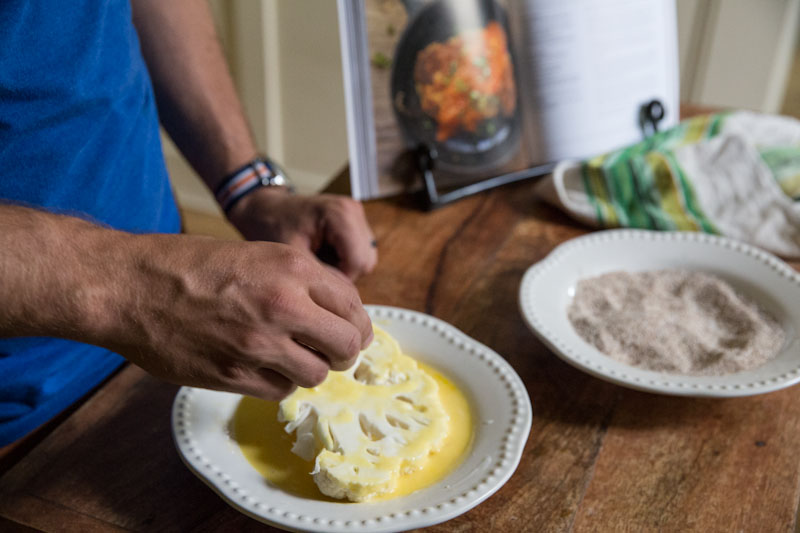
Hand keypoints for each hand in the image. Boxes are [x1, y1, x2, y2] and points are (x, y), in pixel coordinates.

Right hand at [93, 234, 373, 399]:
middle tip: (330, 351)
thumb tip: (337, 311)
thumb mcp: (255, 254)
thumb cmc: (187, 264)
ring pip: (316, 374)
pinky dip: (277, 382)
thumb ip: (299, 281)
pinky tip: (259, 366)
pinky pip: (280, 390)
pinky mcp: (234, 375)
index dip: (356, 322)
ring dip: (308, 368)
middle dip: (344, 351)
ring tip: (288, 356)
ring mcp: (258, 344)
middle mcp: (283, 305)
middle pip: (346, 345)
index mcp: (292, 268)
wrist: (128, 285)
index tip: (350, 330)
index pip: (353, 305)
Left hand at [226, 188, 377, 280]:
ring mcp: (356, 214)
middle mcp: (353, 211)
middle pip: (365, 261)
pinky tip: (322, 253)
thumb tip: (341, 305)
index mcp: (340, 214)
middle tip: (315, 269)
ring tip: (317, 259)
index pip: (359, 262)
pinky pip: (359, 252)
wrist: (265, 208)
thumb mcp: (292, 257)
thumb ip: (320, 278)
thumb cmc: (272, 226)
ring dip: (343, 267)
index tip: (315, 280)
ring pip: (365, 259)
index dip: (340, 279)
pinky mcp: (355, 221)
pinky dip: (343, 259)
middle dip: (343, 273)